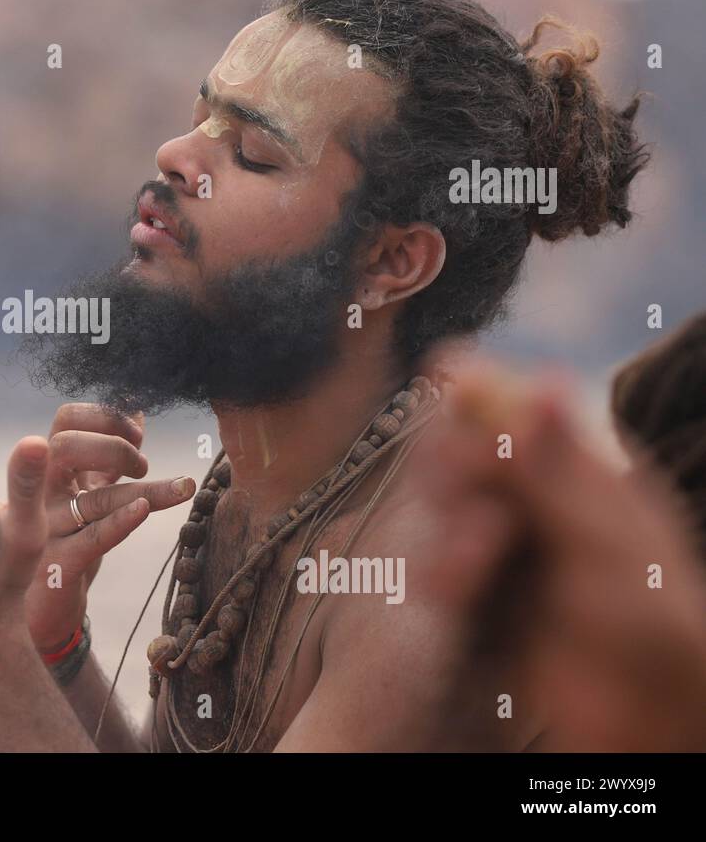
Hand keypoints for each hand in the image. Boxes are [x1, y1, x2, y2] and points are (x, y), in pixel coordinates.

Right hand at [26, 404, 196, 651]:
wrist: (46, 604)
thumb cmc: (71, 537)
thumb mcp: (91, 489)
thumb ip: (110, 454)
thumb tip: (136, 411)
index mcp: (52, 468)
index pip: (67, 419)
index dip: (105, 417)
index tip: (137, 434)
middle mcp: (43, 493)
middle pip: (65, 446)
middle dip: (113, 446)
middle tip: (143, 465)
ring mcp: (48, 529)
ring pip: (93, 499)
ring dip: (145, 490)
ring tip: (183, 487)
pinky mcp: (58, 565)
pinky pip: (92, 538)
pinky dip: (121, 522)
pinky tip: (144, 511)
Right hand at [414, 361, 705, 750]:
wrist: (646, 722)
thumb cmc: (653, 626)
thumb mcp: (610, 540)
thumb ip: (558, 469)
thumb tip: (543, 375)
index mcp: (581, 473)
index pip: (518, 410)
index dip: (478, 386)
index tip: (441, 368)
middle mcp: (535, 502)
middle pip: (464, 451)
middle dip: (455, 466)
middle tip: (476, 497)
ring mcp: (505, 550)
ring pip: (443, 507)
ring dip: (449, 525)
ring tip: (480, 559)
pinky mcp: (479, 599)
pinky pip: (437, 568)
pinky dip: (441, 572)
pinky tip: (458, 590)